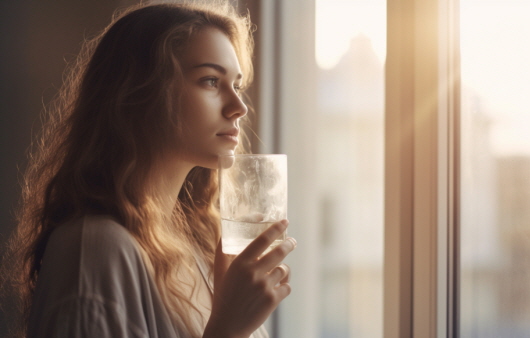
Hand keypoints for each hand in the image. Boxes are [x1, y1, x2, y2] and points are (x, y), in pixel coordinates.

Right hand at [204, 220, 295, 337]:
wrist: (227, 326)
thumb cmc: (224, 296)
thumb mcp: (220, 271)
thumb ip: (222, 250)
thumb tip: (227, 230)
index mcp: (240, 263)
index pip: (262, 240)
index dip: (276, 229)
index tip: (285, 222)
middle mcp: (252, 272)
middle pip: (279, 252)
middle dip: (289, 244)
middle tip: (292, 242)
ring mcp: (264, 286)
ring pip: (284, 270)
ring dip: (282, 272)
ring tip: (276, 275)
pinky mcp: (272, 300)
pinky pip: (287, 287)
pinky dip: (284, 287)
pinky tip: (275, 290)